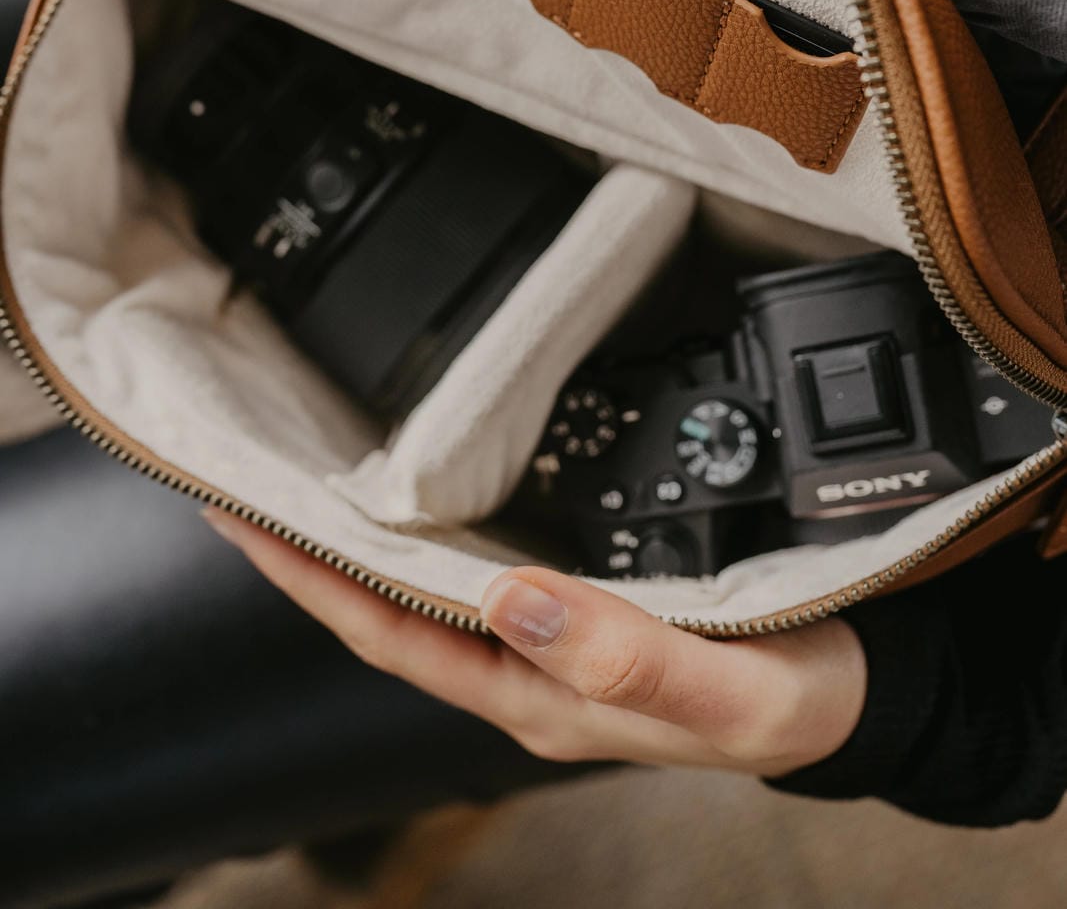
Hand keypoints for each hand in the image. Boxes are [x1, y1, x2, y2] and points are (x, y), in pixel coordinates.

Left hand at [203, 512, 866, 775]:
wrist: (855, 690)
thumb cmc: (793, 700)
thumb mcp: (724, 692)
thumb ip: (624, 659)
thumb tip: (512, 599)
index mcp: (540, 695)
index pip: (395, 635)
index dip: (313, 581)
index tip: (246, 518)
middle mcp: (529, 666)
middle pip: (392, 607)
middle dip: (312, 552)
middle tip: (245, 479)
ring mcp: (552, 637)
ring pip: (430, 583)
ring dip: (361, 535)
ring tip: (304, 475)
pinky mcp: (586, 600)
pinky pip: (482, 559)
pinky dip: (432, 521)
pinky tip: (421, 487)